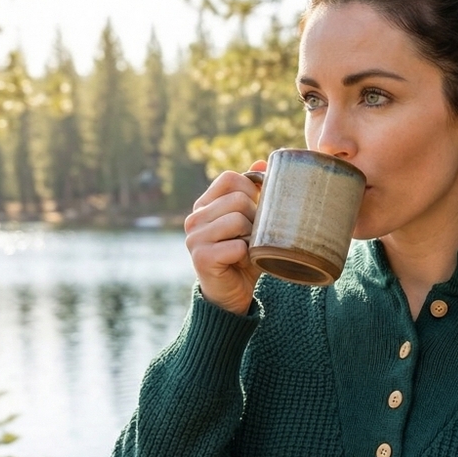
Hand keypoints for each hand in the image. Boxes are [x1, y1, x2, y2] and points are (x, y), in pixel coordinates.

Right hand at [184, 160, 264, 314]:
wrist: (233, 294)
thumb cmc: (244, 256)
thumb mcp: (252, 221)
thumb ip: (254, 193)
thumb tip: (263, 162)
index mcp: (204, 205)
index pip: (230, 178)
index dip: (251, 191)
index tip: (256, 212)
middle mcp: (194, 218)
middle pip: (237, 199)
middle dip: (256, 218)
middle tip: (253, 237)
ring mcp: (194, 238)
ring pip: (238, 220)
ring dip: (252, 237)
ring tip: (247, 249)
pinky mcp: (201, 257)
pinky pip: (237, 246)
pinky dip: (247, 255)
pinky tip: (241, 263)